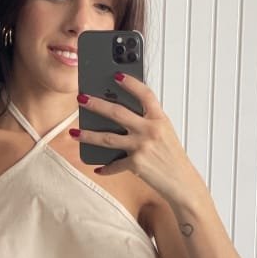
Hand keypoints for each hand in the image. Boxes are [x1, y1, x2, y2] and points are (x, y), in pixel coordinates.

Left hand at [74, 73, 209, 211]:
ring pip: (107, 138)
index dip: (131, 83)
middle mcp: (150, 130)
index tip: (116, 75)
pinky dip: (106, 168)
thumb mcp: (165, 133)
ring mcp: (141, 147)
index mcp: (159, 119)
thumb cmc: (172, 157)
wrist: (182, 182)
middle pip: (117, 112)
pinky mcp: (135, 164)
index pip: (145, 94)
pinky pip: (114, 165)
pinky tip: (97, 168)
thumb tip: (122, 116)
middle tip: (81, 98)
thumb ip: (148, 123)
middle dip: (96, 104)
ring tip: (74, 133)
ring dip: (88, 135)